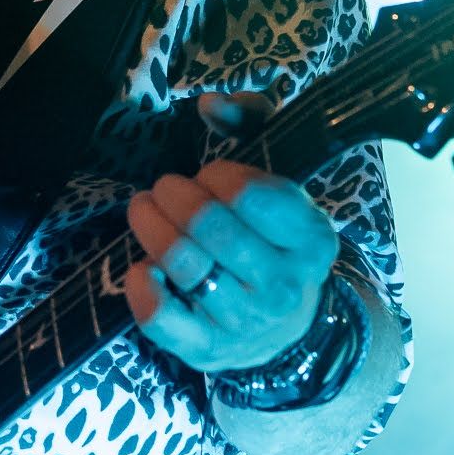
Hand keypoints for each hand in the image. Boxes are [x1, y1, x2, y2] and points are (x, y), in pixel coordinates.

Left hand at [124, 92, 341, 372]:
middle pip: (211, 226)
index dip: (217, 175)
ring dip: (149, 226)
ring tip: (143, 210)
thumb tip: (210, 104)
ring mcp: (246, 322)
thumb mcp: (280, 183)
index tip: (210, 175)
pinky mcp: (206, 350)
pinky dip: (141, 286)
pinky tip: (142, 266)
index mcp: (311, 240)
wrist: (286, 328)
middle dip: (174, 195)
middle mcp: (284, 285)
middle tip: (163, 188)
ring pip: (183, 265)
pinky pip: (162, 318)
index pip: (251, 194)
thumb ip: (251, 125)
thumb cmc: (272, 240)